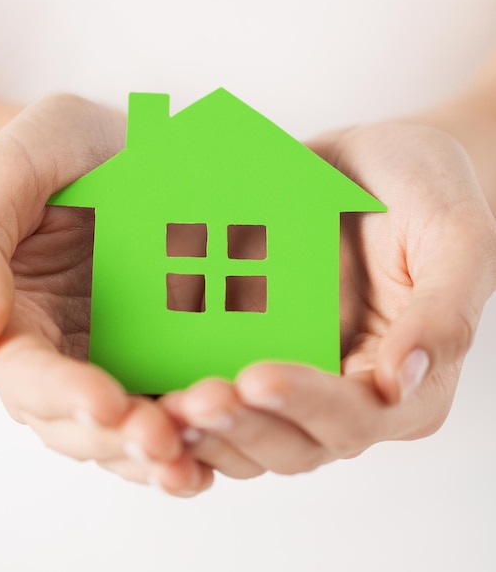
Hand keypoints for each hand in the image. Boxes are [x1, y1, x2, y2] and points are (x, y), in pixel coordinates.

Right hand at [0, 94, 211, 495]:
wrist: (104, 148)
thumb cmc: (47, 156)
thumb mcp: (4, 176)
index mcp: (8, 322)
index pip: (25, 374)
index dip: (62, 393)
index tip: (107, 402)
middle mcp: (57, 355)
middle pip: (78, 422)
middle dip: (120, 438)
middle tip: (165, 442)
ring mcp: (109, 358)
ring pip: (126, 428)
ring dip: (160, 451)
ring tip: (197, 461)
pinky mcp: (154, 351)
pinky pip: (169, 399)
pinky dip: (192, 431)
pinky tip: (224, 440)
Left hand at [161, 122, 495, 478]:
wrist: (376, 163)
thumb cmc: (428, 191)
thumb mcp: (458, 237)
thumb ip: (444, 313)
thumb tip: (401, 382)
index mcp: (403, 381)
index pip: (353, 416)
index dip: (306, 404)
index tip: (256, 374)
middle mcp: (346, 391)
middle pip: (291, 441)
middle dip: (242, 426)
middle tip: (194, 399)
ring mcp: (296, 374)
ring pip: (247, 431)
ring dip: (204, 429)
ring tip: (161, 405)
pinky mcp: (254, 346)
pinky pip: (219, 387)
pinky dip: (183, 399)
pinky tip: (146, 385)